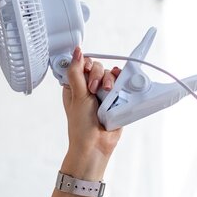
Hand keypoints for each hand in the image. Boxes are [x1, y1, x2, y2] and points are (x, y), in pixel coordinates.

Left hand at [61, 46, 122, 179]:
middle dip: (97, 75)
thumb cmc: (81, 125)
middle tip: (93, 89)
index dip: (84, 64)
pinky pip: (122, 84)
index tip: (84, 71)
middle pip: (97, 66)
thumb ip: (76, 73)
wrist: (96, 144)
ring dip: (109, 80)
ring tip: (107, 92)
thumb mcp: (76, 95)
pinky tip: (117, 91)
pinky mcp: (116, 99)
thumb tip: (76, 52)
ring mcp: (103, 93)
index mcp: (75, 86)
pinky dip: (121, 84)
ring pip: (110, 74)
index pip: (81, 64)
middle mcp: (89, 87)